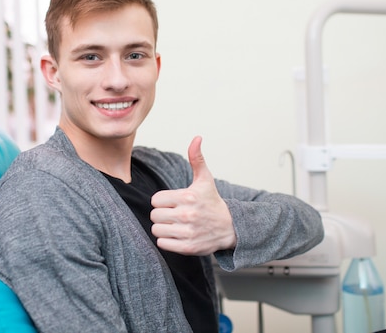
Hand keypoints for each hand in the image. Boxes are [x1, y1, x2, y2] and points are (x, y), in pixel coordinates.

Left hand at [150, 136, 236, 254]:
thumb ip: (196, 159)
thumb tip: (196, 138)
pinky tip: (177, 235)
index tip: (172, 202)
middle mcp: (187, 215)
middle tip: (173, 214)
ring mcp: (188, 232)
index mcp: (188, 196)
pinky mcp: (188, 247)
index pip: (156, 200)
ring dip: (163, 228)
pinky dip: (166, 241)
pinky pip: (162, 244)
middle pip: (154, 215)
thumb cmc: (212, 202)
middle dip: (161, 214)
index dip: (162, 201)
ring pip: (156, 230)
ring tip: (175, 225)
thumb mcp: (205, 179)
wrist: (230, 227)